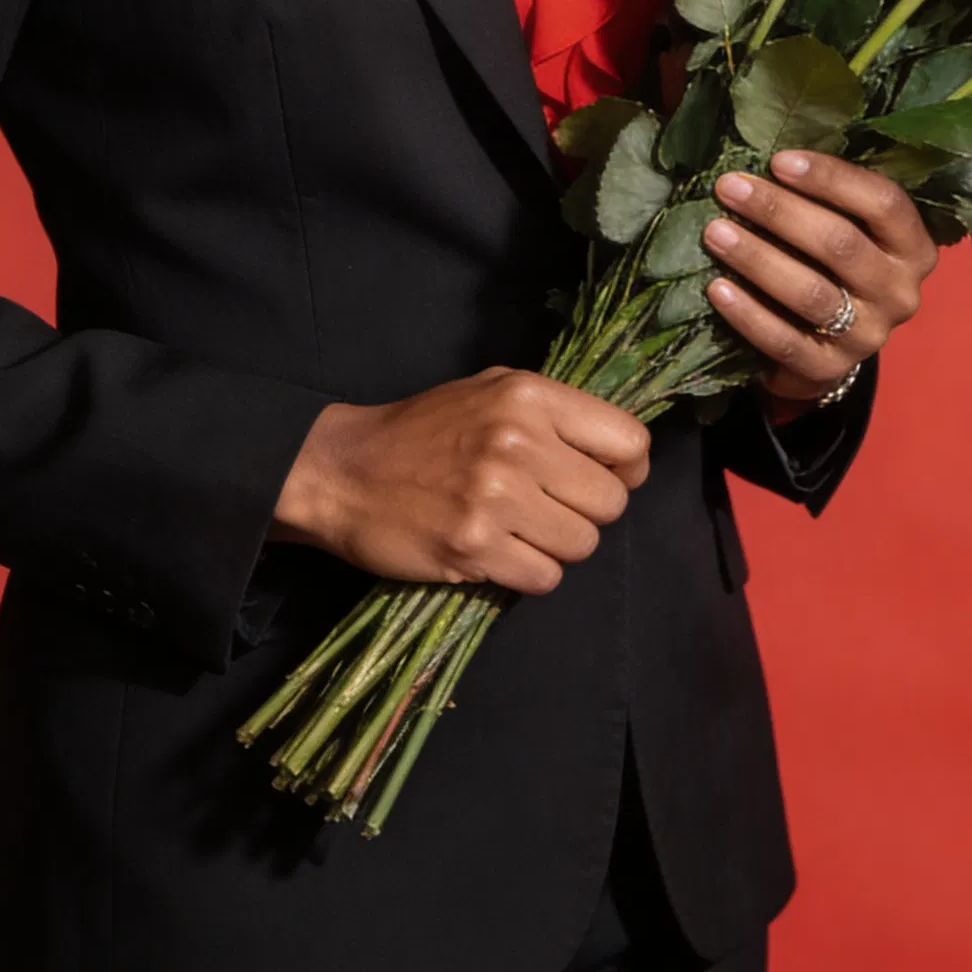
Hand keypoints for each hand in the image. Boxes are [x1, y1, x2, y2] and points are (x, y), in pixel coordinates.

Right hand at [270, 365, 650, 595]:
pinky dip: (528, 573)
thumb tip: (624, 455)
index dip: (627, 468)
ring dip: (556, 546)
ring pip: (582, 545)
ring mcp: (496, 497)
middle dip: (586, 512)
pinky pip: (545, 578)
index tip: (604, 477)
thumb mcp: (489, 392)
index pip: (629, 441)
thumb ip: (554, 415)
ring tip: (518, 530)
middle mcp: (518, 442)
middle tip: (547, 508)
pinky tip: (497, 552)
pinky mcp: (474, 547)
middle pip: (610, 502)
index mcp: (528, 397)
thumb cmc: (422, 431)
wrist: (342, 471)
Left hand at [702, 149, 937, 414]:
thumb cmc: (833, 266)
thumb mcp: (849, 228)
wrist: (828, 345)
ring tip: (715, 232)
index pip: (884, 203)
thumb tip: (770, 148)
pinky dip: (748, 313)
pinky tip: (716, 288)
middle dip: (779, 212)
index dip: (831, 179)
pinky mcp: (830, 369)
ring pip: (811, 292)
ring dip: (758, 258)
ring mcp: (869, 335)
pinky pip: (784, 340)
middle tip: (730, 188)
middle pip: (840, 244)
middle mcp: (901, 292)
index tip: (778, 160)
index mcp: (914, 247)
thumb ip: (829, 198)